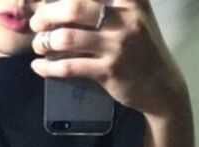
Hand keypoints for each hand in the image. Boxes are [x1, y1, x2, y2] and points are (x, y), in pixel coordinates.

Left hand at [29, 0, 189, 116]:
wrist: (161, 86)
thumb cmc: (141, 48)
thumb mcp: (133, 16)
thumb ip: (108, 4)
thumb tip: (66, 3)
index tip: (40, 0)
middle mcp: (125, 17)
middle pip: (74, 7)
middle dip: (47, 14)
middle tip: (37, 23)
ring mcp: (117, 45)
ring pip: (68, 38)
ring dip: (45, 42)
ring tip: (39, 45)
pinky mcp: (109, 71)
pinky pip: (70, 66)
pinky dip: (49, 67)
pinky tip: (39, 66)